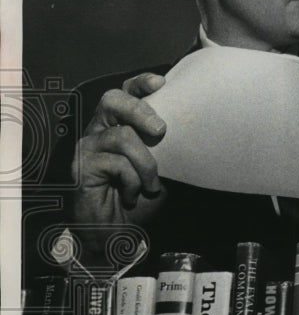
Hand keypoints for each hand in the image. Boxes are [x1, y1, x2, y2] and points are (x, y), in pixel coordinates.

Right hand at [71, 73, 167, 254]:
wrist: (120, 232)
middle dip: (139, 109)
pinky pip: (116, 163)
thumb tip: (200, 131)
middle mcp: (99, 131)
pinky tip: (134, 195)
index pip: (124, 93)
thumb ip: (172, 148)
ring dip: (146, 163)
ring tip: (151, 184)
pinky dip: (133, 181)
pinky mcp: (82, 167)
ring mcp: (88, 147)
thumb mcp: (166, 168)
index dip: (140, 83)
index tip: (162, 82)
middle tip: (161, 130)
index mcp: (119, 125)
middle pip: (112, 99)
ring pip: (122, 136)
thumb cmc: (143, 197)